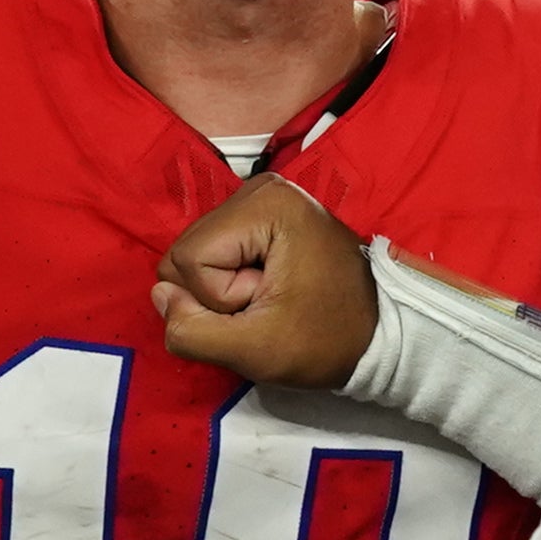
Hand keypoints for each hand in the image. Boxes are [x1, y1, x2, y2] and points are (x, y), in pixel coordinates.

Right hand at [155, 174, 378, 388]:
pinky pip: (214, 255)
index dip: (218, 299)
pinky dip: (234, 282)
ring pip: (196, 256)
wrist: (380, 336)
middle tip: (271, 304)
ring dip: (226, 291)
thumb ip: (192, 331)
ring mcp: (260, 199)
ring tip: (275, 298)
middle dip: (219, 294)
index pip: (187, 260)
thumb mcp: (255, 351)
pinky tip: (271, 290)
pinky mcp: (261, 217)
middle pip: (187, 252)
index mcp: (266, 203)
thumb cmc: (326, 341)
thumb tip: (161, 297)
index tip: (268, 305)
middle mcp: (260, 188)